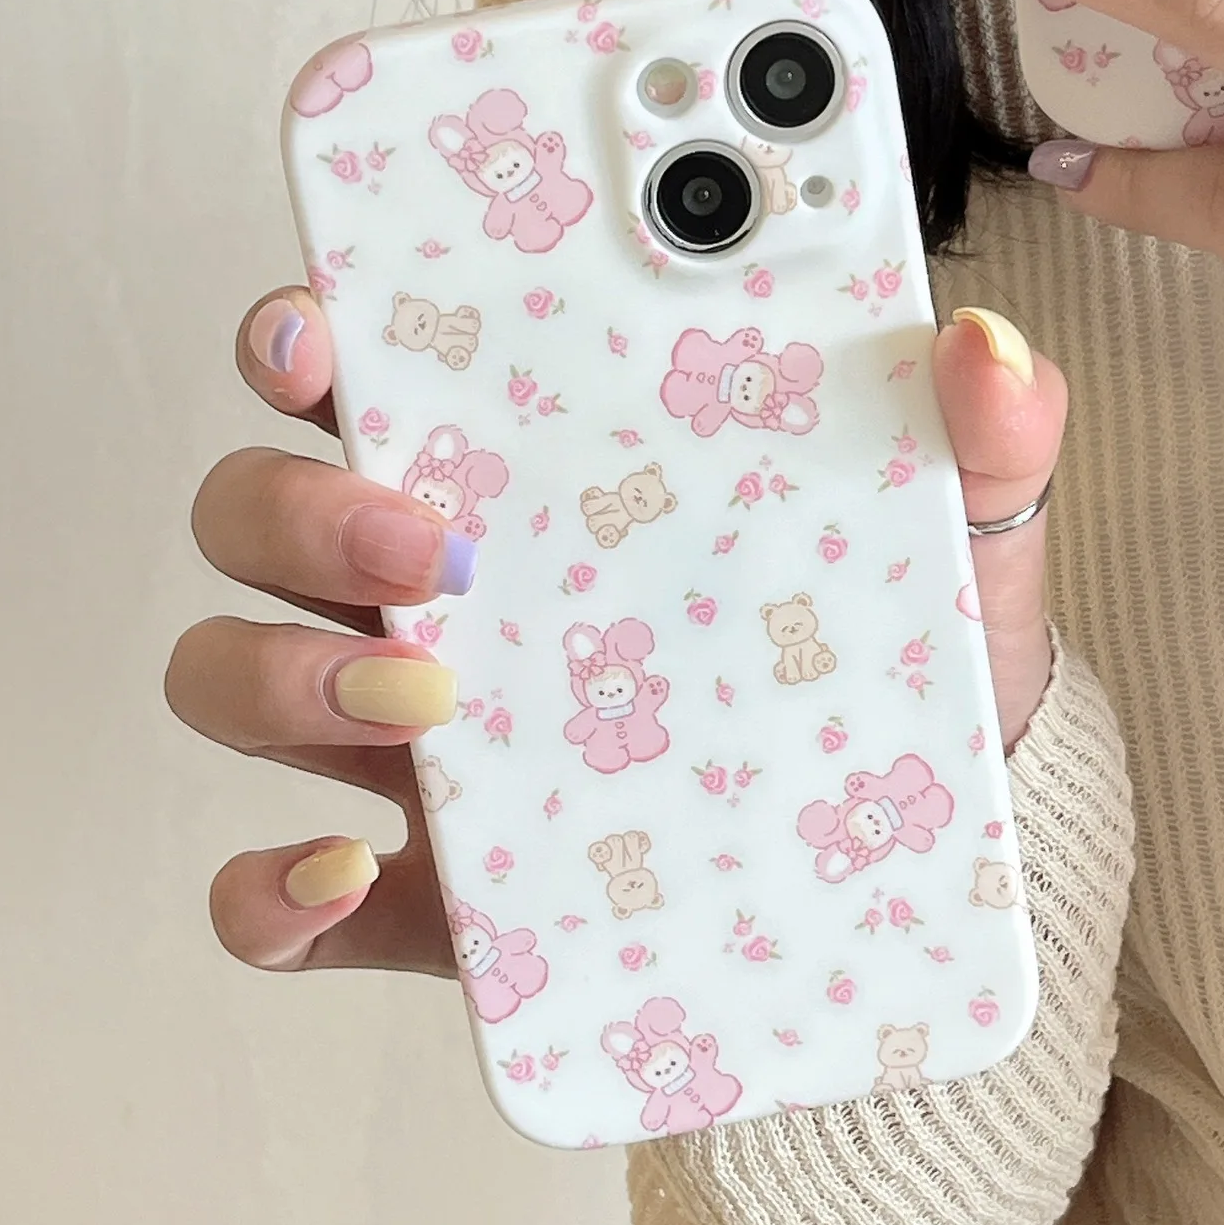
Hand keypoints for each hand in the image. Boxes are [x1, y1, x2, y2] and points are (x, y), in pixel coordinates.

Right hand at [164, 294, 1066, 977]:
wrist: (902, 860)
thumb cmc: (889, 662)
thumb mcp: (949, 546)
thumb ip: (981, 440)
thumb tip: (984, 348)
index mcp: (533, 481)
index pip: (378, 373)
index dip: (308, 336)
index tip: (320, 328)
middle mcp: (437, 600)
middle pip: (266, 512)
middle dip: (300, 507)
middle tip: (438, 546)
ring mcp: (416, 748)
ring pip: (239, 675)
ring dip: (278, 678)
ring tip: (429, 707)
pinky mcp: (426, 894)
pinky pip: (277, 896)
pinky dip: (269, 892)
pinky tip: (343, 877)